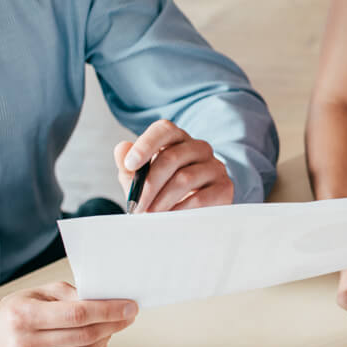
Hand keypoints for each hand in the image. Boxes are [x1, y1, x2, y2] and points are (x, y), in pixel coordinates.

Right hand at [0, 282, 138, 346]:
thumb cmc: (15, 313)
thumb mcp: (38, 292)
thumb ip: (70, 294)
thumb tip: (103, 301)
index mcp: (24, 317)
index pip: (77, 314)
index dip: (109, 311)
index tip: (129, 307)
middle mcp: (26, 345)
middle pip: (85, 336)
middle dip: (113, 325)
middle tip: (126, 316)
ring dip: (106, 341)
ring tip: (110, 329)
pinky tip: (98, 345)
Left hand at [114, 119, 231, 212]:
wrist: (192, 213)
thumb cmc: (163, 190)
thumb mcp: (141, 179)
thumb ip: (128, 165)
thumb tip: (122, 148)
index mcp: (178, 139)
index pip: (164, 130)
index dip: (146, 144)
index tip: (131, 165)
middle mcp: (199, 147)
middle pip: (172, 157)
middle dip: (149, 184)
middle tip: (137, 204)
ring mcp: (214, 166)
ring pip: (185, 178)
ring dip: (162, 200)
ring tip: (151, 214)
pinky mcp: (224, 187)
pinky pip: (200, 198)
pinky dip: (180, 210)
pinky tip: (170, 217)